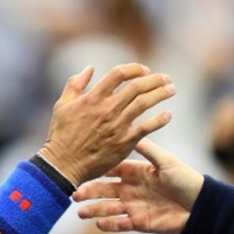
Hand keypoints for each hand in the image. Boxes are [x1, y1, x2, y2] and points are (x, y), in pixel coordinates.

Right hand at [40, 64, 175, 184]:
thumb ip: (75, 84)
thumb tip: (89, 68)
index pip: (119, 74)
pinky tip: (168, 115)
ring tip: (171, 90)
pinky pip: (147, 128)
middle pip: (137, 86)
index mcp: (93, 97)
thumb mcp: (62, 105)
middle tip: (166, 78)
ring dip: (161, 94)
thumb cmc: (61, 135)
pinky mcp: (124, 142)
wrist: (64, 165)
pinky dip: (159, 120)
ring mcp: (118, 125)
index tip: (144, 70)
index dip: (134, 68)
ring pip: (145, 103)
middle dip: (155, 80)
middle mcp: (108, 108)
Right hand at [73, 138, 203, 233]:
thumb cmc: (185, 178)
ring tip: (79, 212)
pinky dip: (110, 225)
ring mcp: (134, 206)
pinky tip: (98, 224)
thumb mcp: (165, 161)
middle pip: (105, 190)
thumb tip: (131, 132)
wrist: (200, 204)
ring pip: (109, 208)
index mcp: (137, 172)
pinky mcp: (140, 223)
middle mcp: (132, 189)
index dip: (98, 171)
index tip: (83, 168)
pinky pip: (121, 224)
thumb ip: (148, 149)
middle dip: (89, 192)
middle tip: (74, 193)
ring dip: (94, 210)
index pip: (112, 170)